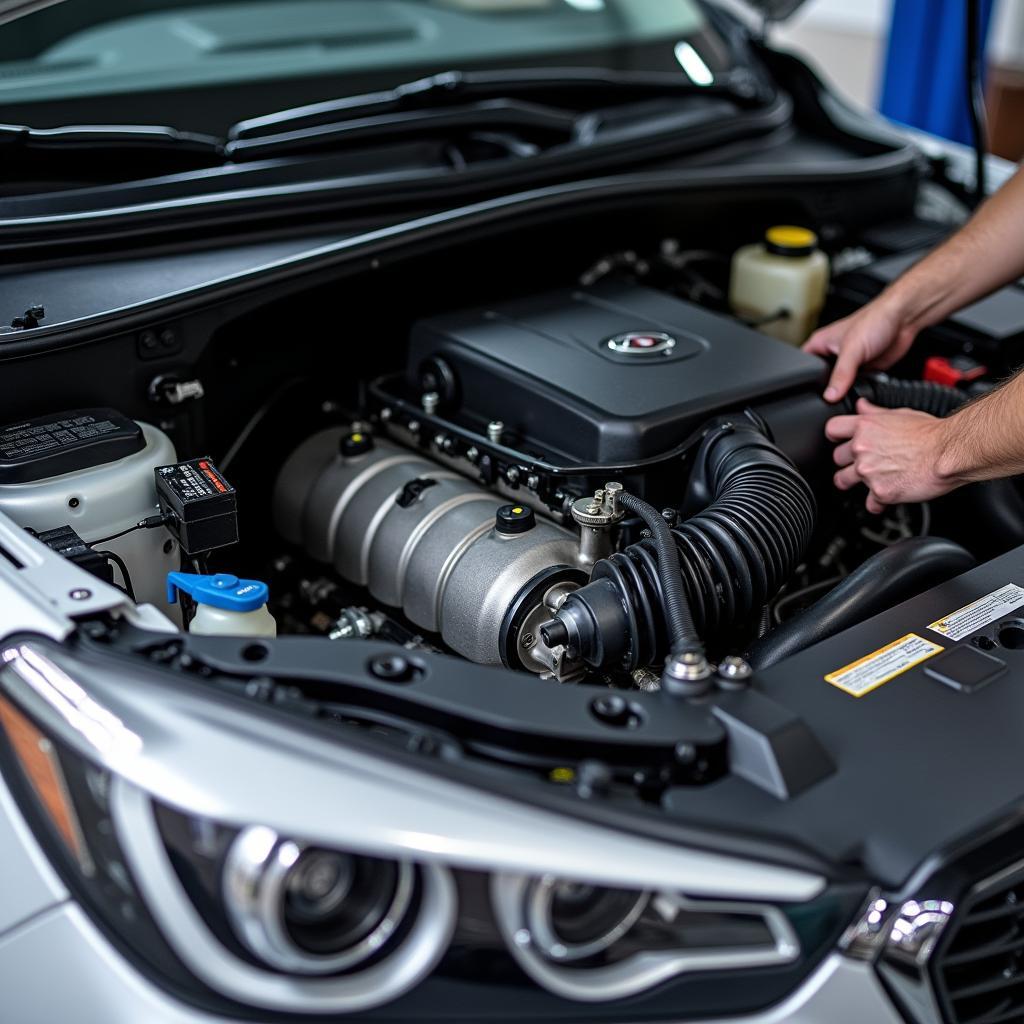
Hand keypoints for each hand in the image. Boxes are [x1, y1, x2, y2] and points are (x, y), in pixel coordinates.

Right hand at [804, 298, 917, 401]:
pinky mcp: (863, 370)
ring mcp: (848, 364)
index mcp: (820, 345)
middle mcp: (832, 354)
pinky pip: (856, 386)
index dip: (804, 381)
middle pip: (821, 380)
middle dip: (827, 389)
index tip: (810, 394)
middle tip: (834, 393)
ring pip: (840, 385)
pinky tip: (862, 386)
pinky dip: (859, 388)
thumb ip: (841, 374)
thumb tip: (830, 395)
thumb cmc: (874, 319)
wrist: (903, 319)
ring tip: (850, 387)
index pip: (803, 368)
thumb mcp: (852, 349)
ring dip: (845, 389)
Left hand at [825, 399, 955, 512]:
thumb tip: (862, 406)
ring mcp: (868, 471)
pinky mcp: (880, 491)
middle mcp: (862, 448)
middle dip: (848, 461)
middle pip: (837, 457)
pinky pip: (869, 502)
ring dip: (853, 482)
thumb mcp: (901, 414)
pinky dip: (877, 502)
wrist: (950, 453)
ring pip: (843, 480)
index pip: (832, 429)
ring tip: (867, 480)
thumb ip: (876, 413)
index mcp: (865, 427)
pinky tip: (885, 497)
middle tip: (863, 463)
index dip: (837, 436)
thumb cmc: (932, 434)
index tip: (840, 441)